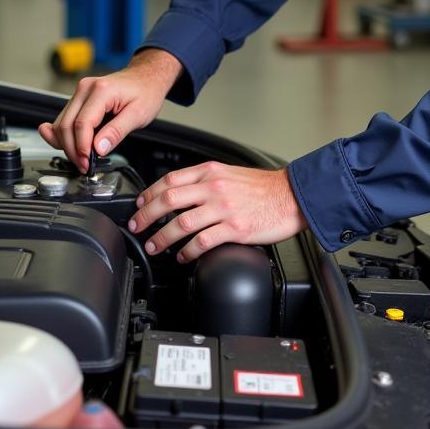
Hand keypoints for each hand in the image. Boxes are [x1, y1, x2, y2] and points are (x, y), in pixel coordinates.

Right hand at [38, 48, 182, 171]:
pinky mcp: (79, 98)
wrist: (145, 77)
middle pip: (66, 125)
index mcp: (101, 90)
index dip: (82, 148)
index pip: (82, 124)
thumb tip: (98, 148)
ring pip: (62, 123)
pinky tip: (66, 146)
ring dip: (66, 144)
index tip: (87, 163)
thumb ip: (117, 131)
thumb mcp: (138, 115)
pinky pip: (65, 119)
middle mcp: (85, 89)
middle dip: (72, 150)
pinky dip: (64, 135)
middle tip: (84, 166)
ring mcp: (80, 92)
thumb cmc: (145, 92)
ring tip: (81, 159)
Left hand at [127, 162, 308, 261]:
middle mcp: (214, 187)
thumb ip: (206, 180)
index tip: (140, 204)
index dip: (149, 193)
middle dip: (147, 215)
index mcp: (211, 172)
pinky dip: (187, 251)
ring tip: (154, 246)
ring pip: (181, 223)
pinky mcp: (234, 228)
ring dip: (162, 237)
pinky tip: (182, 256)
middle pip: (169, 200)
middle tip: (137, 227)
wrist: (293, 196)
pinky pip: (202, 241)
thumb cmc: (264, 187)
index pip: (170, 180)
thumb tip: (181, 193)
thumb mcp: (230, 173)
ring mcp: (223, 208)